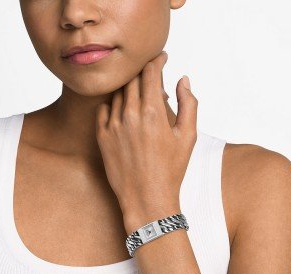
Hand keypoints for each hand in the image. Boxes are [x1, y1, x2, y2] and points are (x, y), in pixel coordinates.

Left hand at [95, 51, 197, 231]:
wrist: (146, 198)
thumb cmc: (170, 170)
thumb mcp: (188, 137)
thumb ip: (188, 103)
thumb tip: (183, 79)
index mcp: (153, 112)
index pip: (150, 71)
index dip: (156, 60)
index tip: (161, 58)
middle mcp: (130, 115)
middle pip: (132, 79)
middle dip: (143, 72)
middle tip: (152, 77)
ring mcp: (113, 126)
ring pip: (118, 93)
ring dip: (130, 89)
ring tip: (141, 99)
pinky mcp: (101, 137)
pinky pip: (103, 109)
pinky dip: (113, 104)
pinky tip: (123, 111)